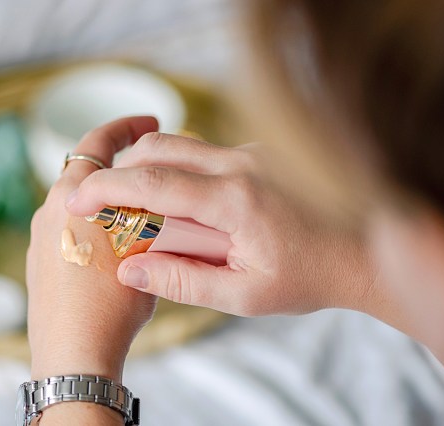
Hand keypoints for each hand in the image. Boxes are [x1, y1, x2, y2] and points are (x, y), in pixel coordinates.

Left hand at [26, 117, 157, 385]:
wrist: (74, 354)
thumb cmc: (111, 304)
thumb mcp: (142, 250)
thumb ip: (147, 214)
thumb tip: (159, 199)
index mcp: (70, 198)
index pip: (96, 143)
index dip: (126, 126)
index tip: (149, 123)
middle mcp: (47, 211)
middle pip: (84, 172)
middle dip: (118, 167)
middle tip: (150, 172)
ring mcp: (38, 239)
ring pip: (76, 204)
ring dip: (105, 200)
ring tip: (139, 215)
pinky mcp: (37, 263)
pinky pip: (66, 230)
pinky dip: (90, 226)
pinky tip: (113, 248)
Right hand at [65, 132, 376, 315]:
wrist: (366, 250)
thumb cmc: (309, 277)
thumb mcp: (244, 294)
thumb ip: (183, 281)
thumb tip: (129, 270)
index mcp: (236, 199)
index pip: (154, 182)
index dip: (107, 188)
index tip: (77, 198)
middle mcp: (242, 163)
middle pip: (160, 148)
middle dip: (121, 170)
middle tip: (101, 202)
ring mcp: (253, 152)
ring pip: (180, 144)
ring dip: (149, 167)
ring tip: (136, 205)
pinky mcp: (258, 152)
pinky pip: (203, 151)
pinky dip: (177, 169)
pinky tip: (179, 202)